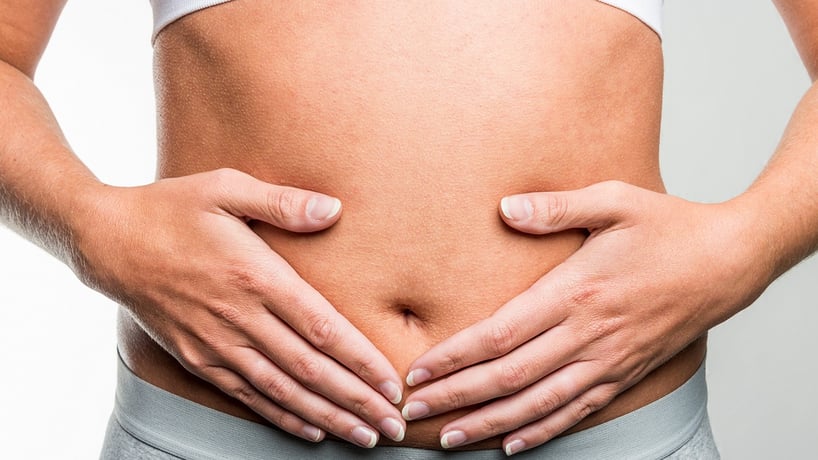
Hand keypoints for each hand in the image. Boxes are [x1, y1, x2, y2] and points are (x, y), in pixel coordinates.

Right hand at [75, 168, 404, 446]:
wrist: (107, 240)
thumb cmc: (171, 208)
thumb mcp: (225, 187)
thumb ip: (282, 202)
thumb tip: (333, 209)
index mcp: (255, 276)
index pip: (321, 327)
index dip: (360, 359)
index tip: (391, 381)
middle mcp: (239, 317)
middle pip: (309, 369)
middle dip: (356, 400)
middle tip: (393, 424)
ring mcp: (216, 343)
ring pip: (282, 390)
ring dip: (327, 417)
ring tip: (363, 437)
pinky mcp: (198, 357)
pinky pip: (247, 394)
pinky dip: (281, 415)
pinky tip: (309, 430)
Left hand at [401, 180, 767, 454]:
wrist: (729, 261)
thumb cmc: (669, 227)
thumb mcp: (614, 200)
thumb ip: (556, 207)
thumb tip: (506, 208)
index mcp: (574, 292)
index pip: (499, 335)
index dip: (454, 356)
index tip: (418, 371)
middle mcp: (587, 335)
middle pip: (509, 377)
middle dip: (457, 396)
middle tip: (413, 411)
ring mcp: (607, 360)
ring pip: (538, 404)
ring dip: (490, 423)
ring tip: (451, 437)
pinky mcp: (625, 373)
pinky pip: (577, 411)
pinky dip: (543, 431)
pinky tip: (514, 444)